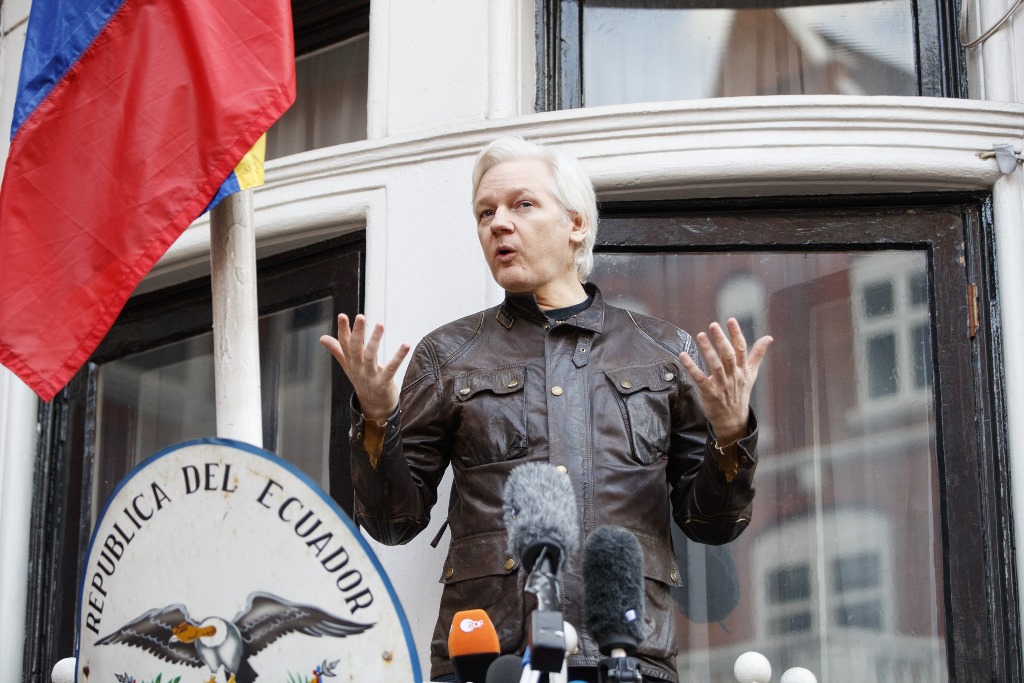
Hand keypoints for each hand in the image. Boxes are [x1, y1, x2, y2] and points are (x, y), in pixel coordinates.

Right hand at [319, 313, 409, 421]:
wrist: (374, 408)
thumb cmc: (363, 382)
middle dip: (357, 332)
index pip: (344, 344)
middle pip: (356, 348)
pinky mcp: (383, 383)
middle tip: (360, 316)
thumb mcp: (349, 366)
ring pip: (370, 356)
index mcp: (351, 362)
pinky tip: (406, 345)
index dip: (343, 330)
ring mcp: (370, 376)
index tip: (342, 315)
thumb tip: (322, 338)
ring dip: (375, 340)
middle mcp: (358, 368)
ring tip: (380, 324)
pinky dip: (398, 357)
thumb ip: (338, 350)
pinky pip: (391, 368)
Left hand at [679, 318, 772, 444]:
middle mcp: (733, 376)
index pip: (741, 349)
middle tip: (713, 325)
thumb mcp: (752, 373)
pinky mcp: (709, 393)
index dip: (736, 334)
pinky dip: (691, 367)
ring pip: (716, 366)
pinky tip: (683, 356)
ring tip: (700, 335)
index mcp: (743, 370)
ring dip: (708, 350)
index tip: (731, 320)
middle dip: (722, 340)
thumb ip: (758, 354)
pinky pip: (700, 378)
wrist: (733, 420)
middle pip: (729, 356)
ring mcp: (721, 385)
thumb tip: (769, 338)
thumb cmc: (741, 392)